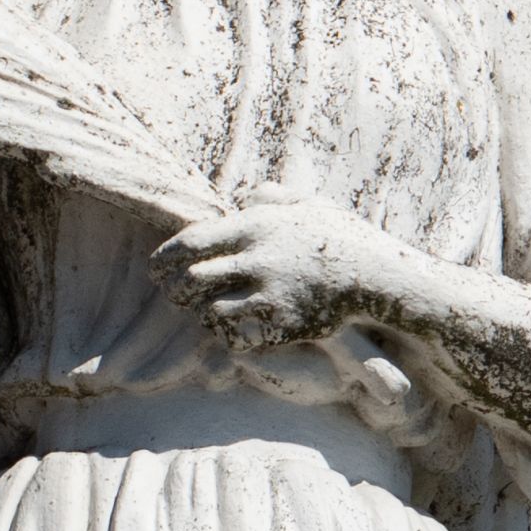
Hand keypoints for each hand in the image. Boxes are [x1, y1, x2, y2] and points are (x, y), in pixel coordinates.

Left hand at [154, 189, 400, 352]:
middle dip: (176, 292)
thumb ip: (272, 197)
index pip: (191, 242)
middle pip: (192, 280)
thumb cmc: (339, 237)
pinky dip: (227, 335)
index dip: (165, 259)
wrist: (375, 274)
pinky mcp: (282, 324)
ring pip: (210, 311)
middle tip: (174, 297)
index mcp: (256, 225)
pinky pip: (237, 335)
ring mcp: (270, 293)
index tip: (156, 270)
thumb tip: (246, 194)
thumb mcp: (306, 204)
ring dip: (202, 314)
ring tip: (205, 312)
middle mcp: (258, 258)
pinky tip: (230, 330)